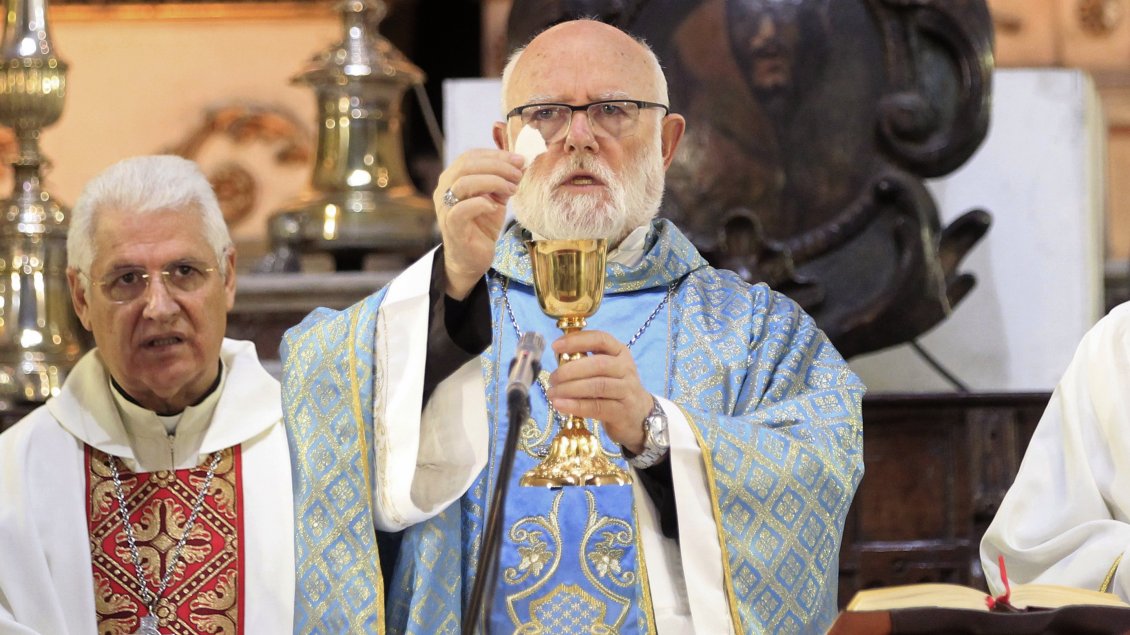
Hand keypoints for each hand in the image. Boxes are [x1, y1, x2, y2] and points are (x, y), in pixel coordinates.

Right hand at [434, 149, 524, 298]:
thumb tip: (522, 163)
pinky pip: (462, 209)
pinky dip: (482, 204)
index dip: (496, 155)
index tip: (519, 160)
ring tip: (511, 190)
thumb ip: (504, 180)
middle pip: (467, 165)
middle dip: (498, 166)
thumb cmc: (482, 225)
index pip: (471, 156)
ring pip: (464, 183)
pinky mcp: (451, 226)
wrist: (473, 258)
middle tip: (518, 174)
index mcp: (453, 178)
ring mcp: (445, 208)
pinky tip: (495, 208)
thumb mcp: (496, 197)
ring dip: (493, 182)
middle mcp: (444, 189)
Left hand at [544, 330, 652, 453]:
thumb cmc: (614, 388)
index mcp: (620, 352)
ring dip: (570, 389)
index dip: (577, 340)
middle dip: (570, 370)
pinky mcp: (623, 411)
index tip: (555, 346)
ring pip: (598, 386)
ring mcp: (627, 390)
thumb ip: (585, 361)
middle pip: (598, 364)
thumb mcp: (605, 370)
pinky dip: (576, 406)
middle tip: (552, 378)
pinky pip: (597, 407)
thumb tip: (557, 356)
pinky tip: (560, 405)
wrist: (639, 416)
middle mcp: (626, 368)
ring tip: (552, 393)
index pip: (600, 339)